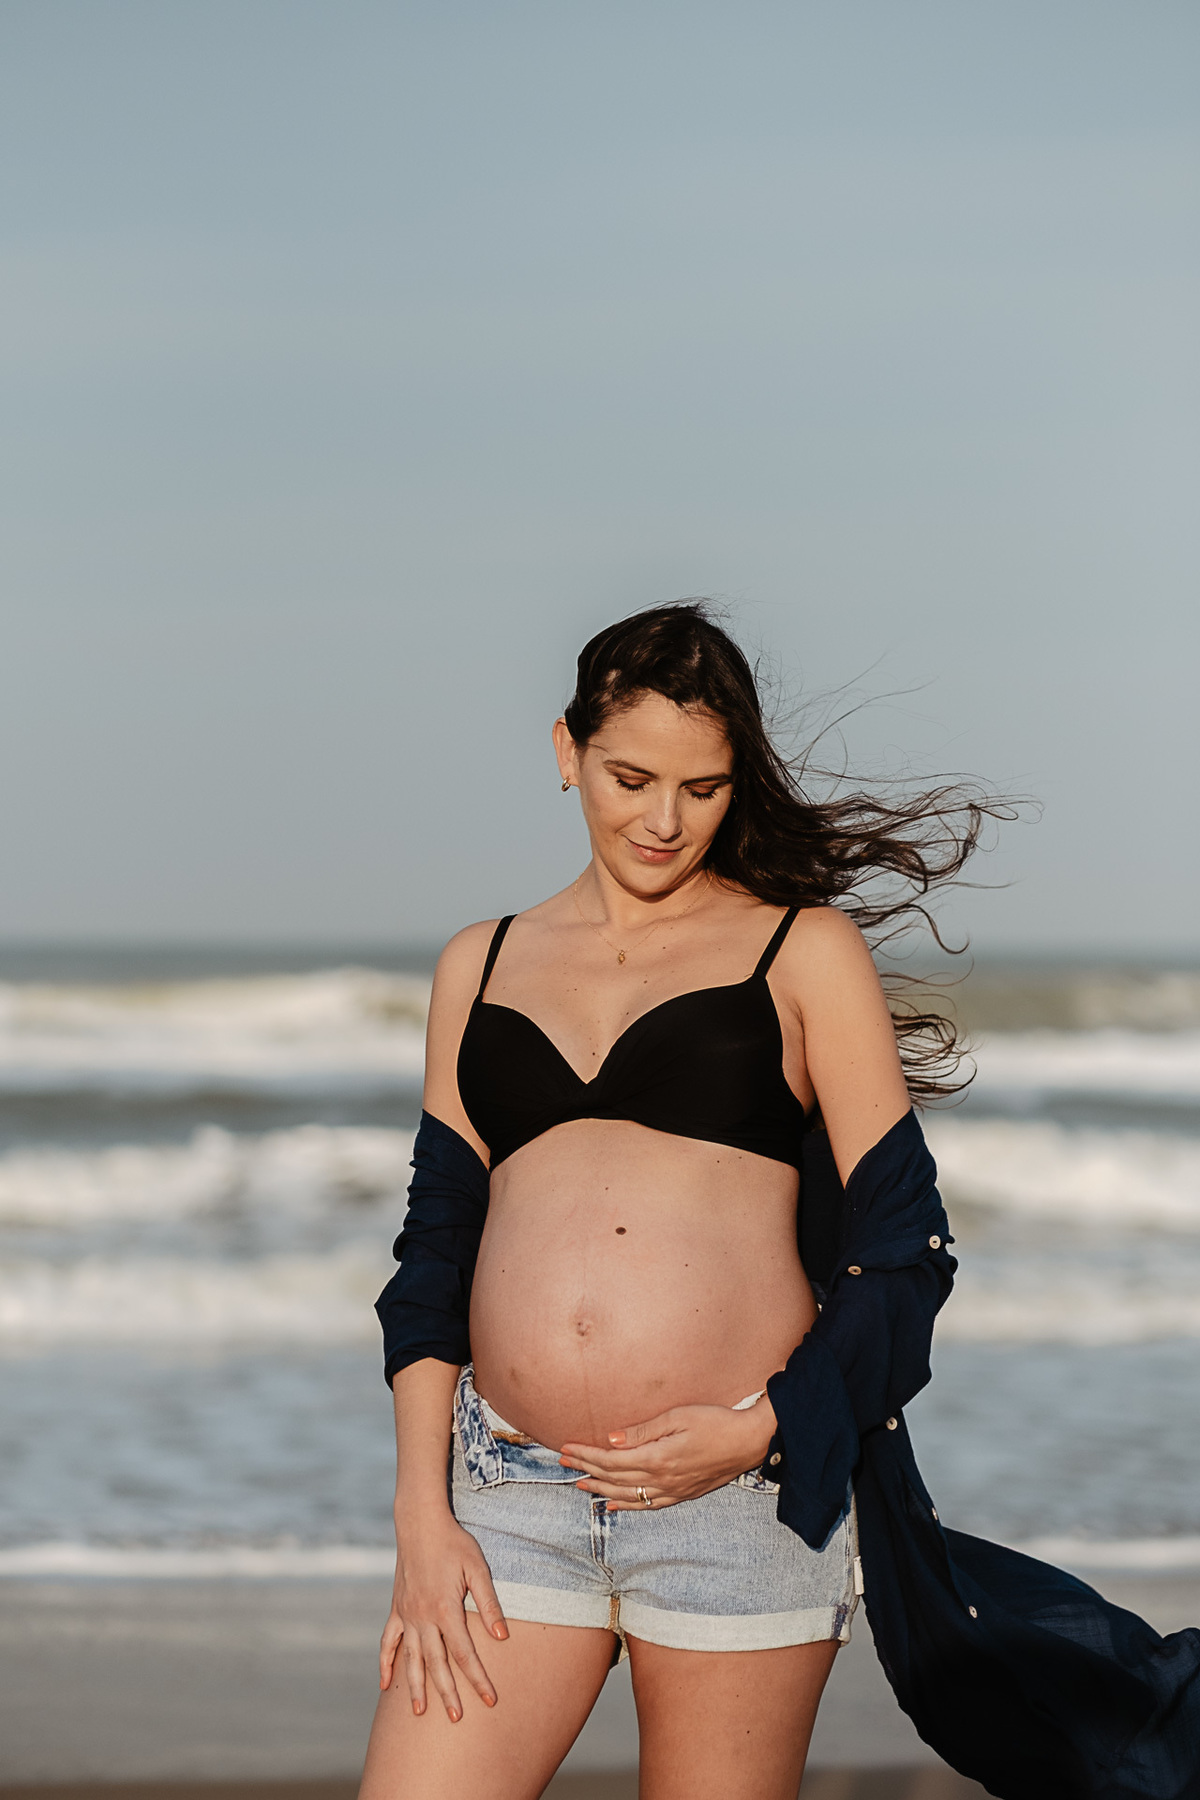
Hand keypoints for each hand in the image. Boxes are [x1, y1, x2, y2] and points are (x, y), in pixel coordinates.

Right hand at [379, 1506, 508, 1720]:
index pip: (464, 1654)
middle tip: (457, 1718)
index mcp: (445, 1609)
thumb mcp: (478, 1568)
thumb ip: (489, 1603)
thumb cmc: (454, 1543)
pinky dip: (386, 1664)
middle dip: (448, 1693)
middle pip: (436, 1664)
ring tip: (420, 1712)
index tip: (490, 1700)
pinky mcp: (396, 1609)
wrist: (419, 1523)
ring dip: (415, 1687)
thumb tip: (502, 1636)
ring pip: (411, 1659)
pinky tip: (385, 1685)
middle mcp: (423, 1617)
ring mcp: (406, 1614)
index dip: (478, 1679)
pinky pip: (388, 1642)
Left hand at [560, 1397, 775, 1510]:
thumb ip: (643, 1431)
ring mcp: (672, 1490)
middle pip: (614, 1477)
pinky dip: (627, 1505)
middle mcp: (661, 1479)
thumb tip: (611, 1439)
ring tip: (579, 1485)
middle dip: (586, 1470)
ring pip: (627, 1494)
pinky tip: (614, 1504)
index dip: (586, 1455)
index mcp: (657, 1457)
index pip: (611, 1459)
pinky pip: (648, 1504)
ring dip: (600, 1490)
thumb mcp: (678, 1417)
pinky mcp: (683, 1494)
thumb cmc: (715, 1421)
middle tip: (562, 1463)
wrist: (749, 1442)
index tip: (566, 1448)